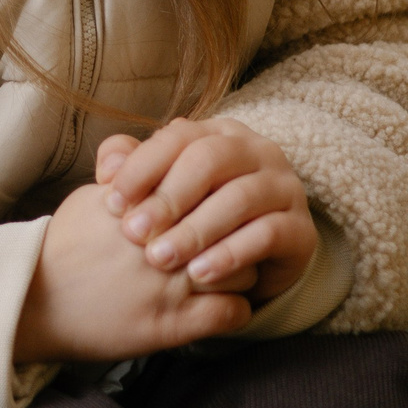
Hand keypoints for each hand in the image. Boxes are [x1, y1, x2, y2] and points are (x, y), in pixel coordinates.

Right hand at [12, 182, 256, 362]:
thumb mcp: (92, 195)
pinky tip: (218, 307)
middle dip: (234, 234)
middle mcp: (164, 242)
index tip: (213, 209)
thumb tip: (157, 143)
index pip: (215, 191)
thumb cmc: (66, 246)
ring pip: (243, 269)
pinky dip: (236, 310)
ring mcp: (172, 286)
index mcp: (148, 207)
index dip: (219, 199)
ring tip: (221, 275)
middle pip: (234, 228)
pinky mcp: (174, 326)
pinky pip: (235, 313)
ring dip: (238, 272)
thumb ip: (127, 165)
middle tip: (223, 242)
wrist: (35, 301)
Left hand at [96, 118, 316, 304]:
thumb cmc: (194, 218)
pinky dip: (231, 254)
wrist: (249, 264)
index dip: (143, 167)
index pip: (179, 136)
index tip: (112, 203)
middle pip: (210, 160)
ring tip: (162, 258)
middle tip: (134, 233)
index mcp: (219, 133)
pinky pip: (268, 234)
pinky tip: (200, 274)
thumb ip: (132, 172)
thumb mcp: (162, 194)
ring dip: (196, 230)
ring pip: (240, 197)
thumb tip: (106, 168)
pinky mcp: (301, 227)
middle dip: (168, 198)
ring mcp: (284, 186)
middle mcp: (257, 150)